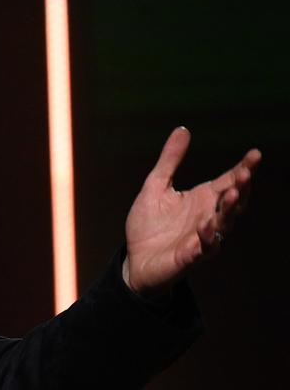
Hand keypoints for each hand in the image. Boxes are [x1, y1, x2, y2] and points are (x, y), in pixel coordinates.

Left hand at [123, 127, 260, 295]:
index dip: (243, 168)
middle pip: (234, 201)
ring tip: (233, 193)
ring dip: (229, 209)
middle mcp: (209, 216)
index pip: (229, 181)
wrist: (134, 260)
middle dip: (242, 187)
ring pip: (224, 223)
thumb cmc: (148, 225)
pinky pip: (204, 246)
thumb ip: (170, 160)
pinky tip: (205, 224)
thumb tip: (183, 129)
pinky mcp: (190, 256)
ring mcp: (203, 237)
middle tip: (245, 173)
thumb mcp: (155, 186)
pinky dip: (207, 236)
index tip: (255, 154)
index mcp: (203, 199)